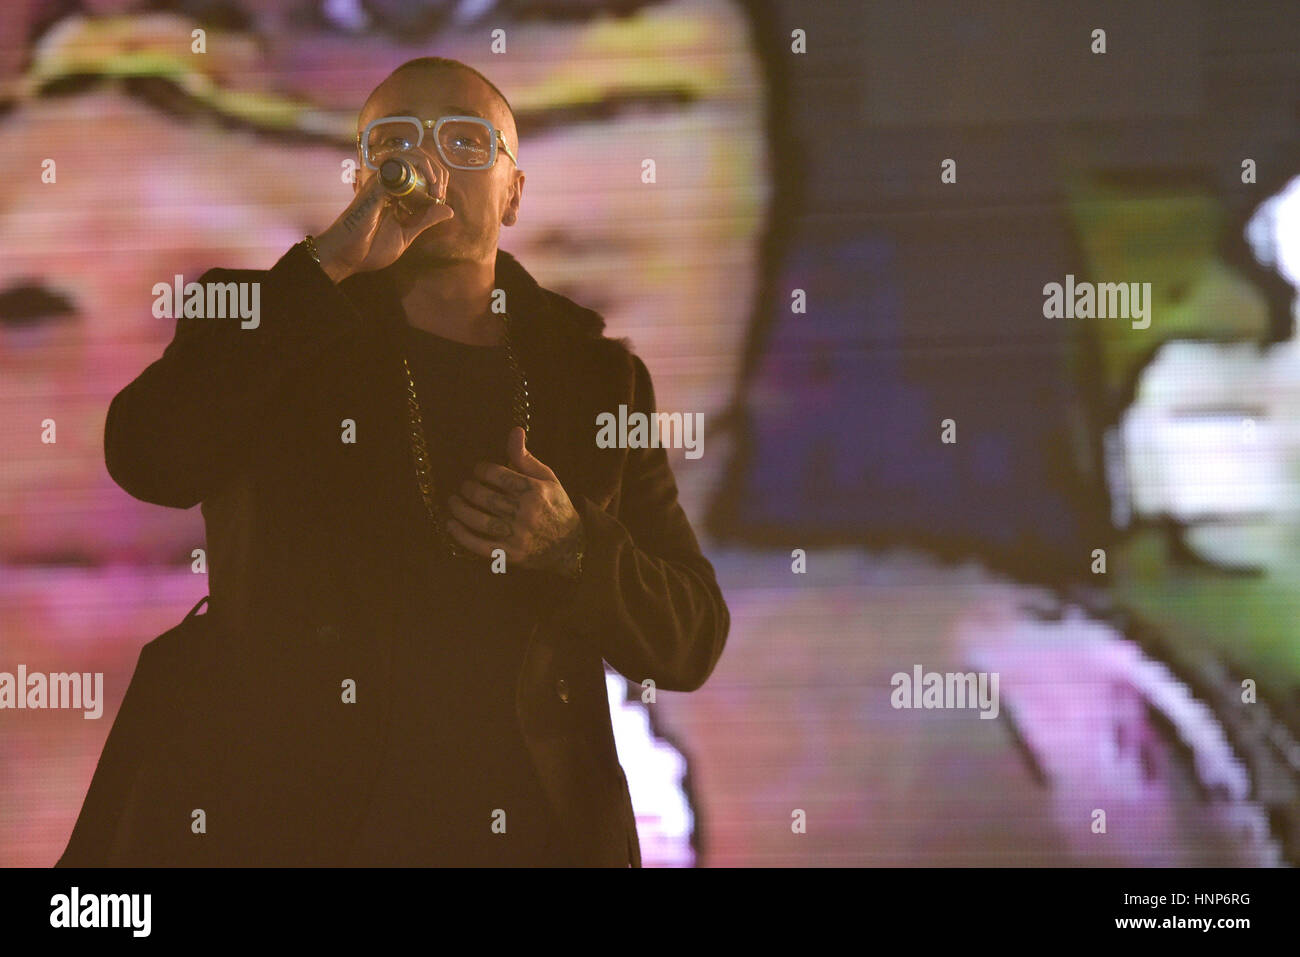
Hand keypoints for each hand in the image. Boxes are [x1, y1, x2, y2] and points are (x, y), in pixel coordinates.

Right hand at [312, 148, 454, 281]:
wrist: (348, 257)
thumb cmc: (372, 248)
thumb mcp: (407, 234)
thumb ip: (426, 220)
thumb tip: (449, 209)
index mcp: (398, 196)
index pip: (421, 175)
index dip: (438, 181)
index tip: (441, 200)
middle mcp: (391, 185)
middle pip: (418, 161)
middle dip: (438, 171)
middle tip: (440, 192)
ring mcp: (383, 183)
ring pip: (411, 157)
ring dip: (430, 167)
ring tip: (436, 187)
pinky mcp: (378, 184)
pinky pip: (400, 163)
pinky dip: (419, 168)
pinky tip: (429, 185)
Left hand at [445, 427, 584, 576]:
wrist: (571, 546)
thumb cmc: (556, 506)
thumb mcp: (547, 478)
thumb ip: (525, 457)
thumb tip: (515, 431)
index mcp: (534, 491)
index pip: (496, 474)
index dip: (481, 469)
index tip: (478, 471)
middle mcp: (524, 512)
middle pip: (484, 496)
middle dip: (468, 488)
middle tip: (464, 486)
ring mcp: (516, 535)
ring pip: (478, 520)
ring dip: (459, 509)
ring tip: (453, 501)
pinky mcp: (509, 554)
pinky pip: (478, 545)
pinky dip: (461, 535)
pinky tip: (451, 524)